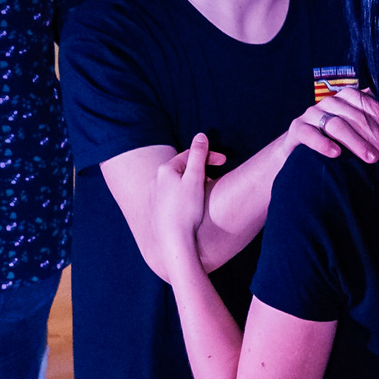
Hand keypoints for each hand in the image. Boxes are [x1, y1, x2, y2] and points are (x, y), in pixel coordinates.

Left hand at [152, 133, 223, 265]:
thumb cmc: (186, 210)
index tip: (225, 162)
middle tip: (213, 181)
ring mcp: (154, 197)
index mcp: (165, 170)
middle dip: (200, 172)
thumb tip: (201, 135)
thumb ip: (199, 155)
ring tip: (204, 196)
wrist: (173, 242)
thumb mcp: (195, 178)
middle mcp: (155, 181)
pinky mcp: (156, 211)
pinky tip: (192, 210)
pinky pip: (172, 198)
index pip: (190, 155)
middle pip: (183, 169)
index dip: (209, 156)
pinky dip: (184, 198)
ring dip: (193, 185)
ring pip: (177, 184)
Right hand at [286, 87, 378, 164]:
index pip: (373, 108)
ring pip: (337, 124)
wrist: (298, 152)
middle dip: (378, 138)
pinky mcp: (297, 128)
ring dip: (357, 142)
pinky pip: (310, 134)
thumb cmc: (334, 142)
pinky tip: (335, 153)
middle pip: (358, 117)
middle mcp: (331, 102)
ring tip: (372, 158)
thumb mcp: (355, 134)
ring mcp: (312, 114)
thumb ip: (373, 131)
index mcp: (348, 98)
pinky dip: (323, 143)